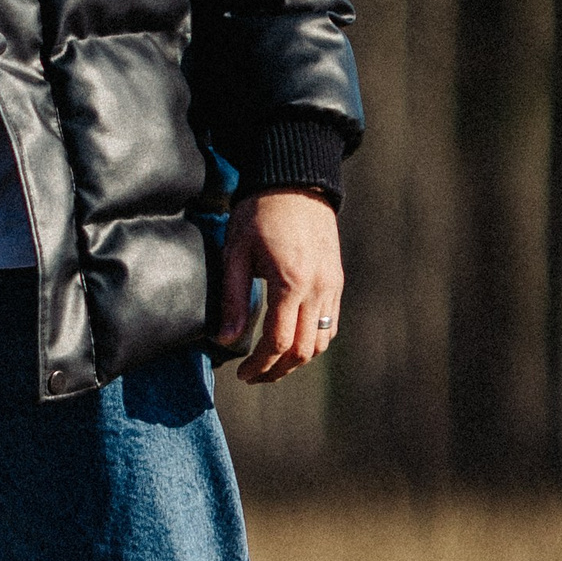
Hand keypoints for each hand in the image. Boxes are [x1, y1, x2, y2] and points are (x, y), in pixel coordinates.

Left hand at [217, 191, 343, 383]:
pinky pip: (331, 324)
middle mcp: (318, 288)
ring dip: (297, 360)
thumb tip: (224, 340)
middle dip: (278, 371)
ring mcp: (333, 286)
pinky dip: (314, 342)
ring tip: (271, 365)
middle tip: (254, 377)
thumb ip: (232, 299)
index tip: (242, 374)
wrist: (295, 184)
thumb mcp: (235, 254)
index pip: (279, 342)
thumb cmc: (258, 215)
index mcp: (291, 282)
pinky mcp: (337, 281)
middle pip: (304, 350)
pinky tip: (292, 343)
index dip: (260, 365)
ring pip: (322, 341)